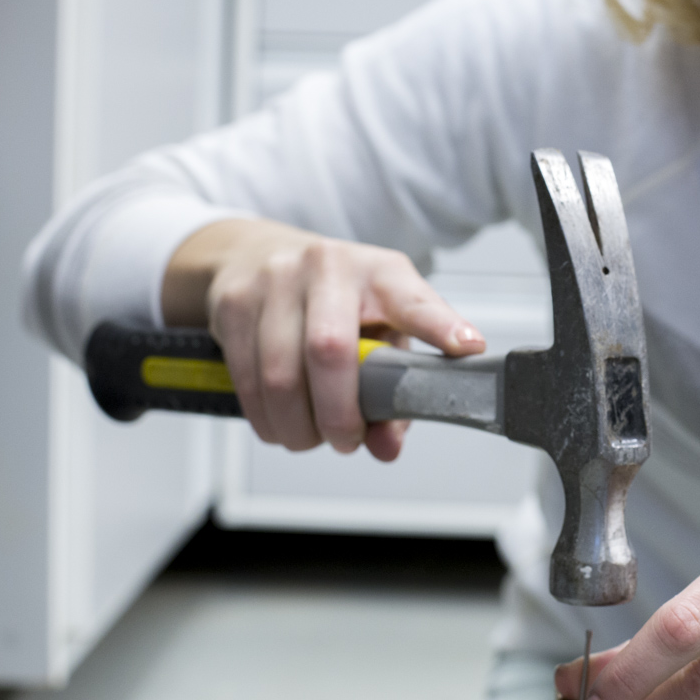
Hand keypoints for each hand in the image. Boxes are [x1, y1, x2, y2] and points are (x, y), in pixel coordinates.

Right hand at [161, 218, 483, 454]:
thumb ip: (394, 388)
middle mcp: (328, 267)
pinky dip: (267, 418)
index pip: (413, 300)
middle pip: (329, 351)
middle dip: (338, 415)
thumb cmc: (333, 298)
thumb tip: (386, 445)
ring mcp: (274, 281)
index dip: (441, 326)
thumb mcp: (378, 327)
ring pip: (280, 375)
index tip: (467, 347)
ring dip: (299, 426)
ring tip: (313, 436)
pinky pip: (248, 380)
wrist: (254, 254)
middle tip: (346, 440)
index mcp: (380, 273)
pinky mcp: (233, 304)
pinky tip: (282, 423)